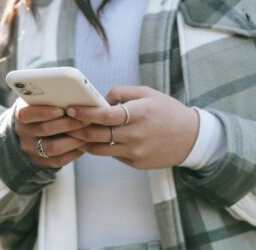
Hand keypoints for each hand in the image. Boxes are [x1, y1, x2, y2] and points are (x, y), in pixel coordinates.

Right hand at [14, 99, 87, 168]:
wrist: (27, 134)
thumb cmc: (39, 111)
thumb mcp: (37, 102)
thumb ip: (48, 99)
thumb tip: (72, 94)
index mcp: (21, 115)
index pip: (27, 114)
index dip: (45, 112)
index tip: (62, 109)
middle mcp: (23, 133)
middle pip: (44, 130)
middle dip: (67, 124)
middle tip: (85, 120)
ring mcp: (30, 150)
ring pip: (53, 148)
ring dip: (73, 140)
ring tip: (87, 133)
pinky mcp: (40, 162)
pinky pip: (58, 161)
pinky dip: (73, 153)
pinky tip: (83, 145)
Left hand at [66, 86, 199, 168]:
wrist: (191, 138)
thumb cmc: (167, 111)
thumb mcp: (147, 93)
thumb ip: (120, 92)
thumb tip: (99, 100)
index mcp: (139, 113)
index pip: (105, 115)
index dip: (85, 113)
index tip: (71, 109)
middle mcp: (135, 135)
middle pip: (97, 134)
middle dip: (76, 128)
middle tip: (64, 122)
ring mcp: (135, 151)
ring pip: (99, 149)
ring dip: (83, 141)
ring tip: (73, 133)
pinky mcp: (135, 163)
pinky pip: (111, 155)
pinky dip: (101, 148)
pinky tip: (93, 141)